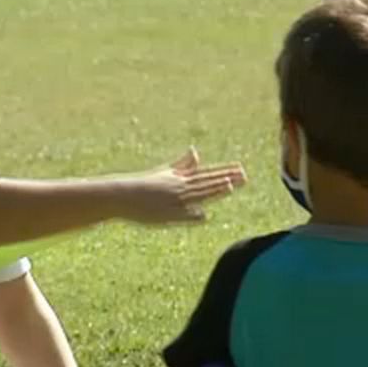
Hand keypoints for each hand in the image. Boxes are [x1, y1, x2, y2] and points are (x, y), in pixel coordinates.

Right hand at [125, 149, 246, 223]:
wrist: (123, 194)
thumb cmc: (144, 184)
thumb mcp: (165, 171)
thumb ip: (182, 164)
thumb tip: (196, 151)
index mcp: (181, 177)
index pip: (208, 174)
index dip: (225, 171)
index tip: (240, 168)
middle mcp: (180, 187)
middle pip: (208, 183)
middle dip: (226, 180)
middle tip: (244, 177)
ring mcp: (174, 200)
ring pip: (198, 195)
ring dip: (213, 191)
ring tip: (230, 186)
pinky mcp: (166, 214)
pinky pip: (181, 215)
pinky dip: (192, 214)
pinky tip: (204, 214)